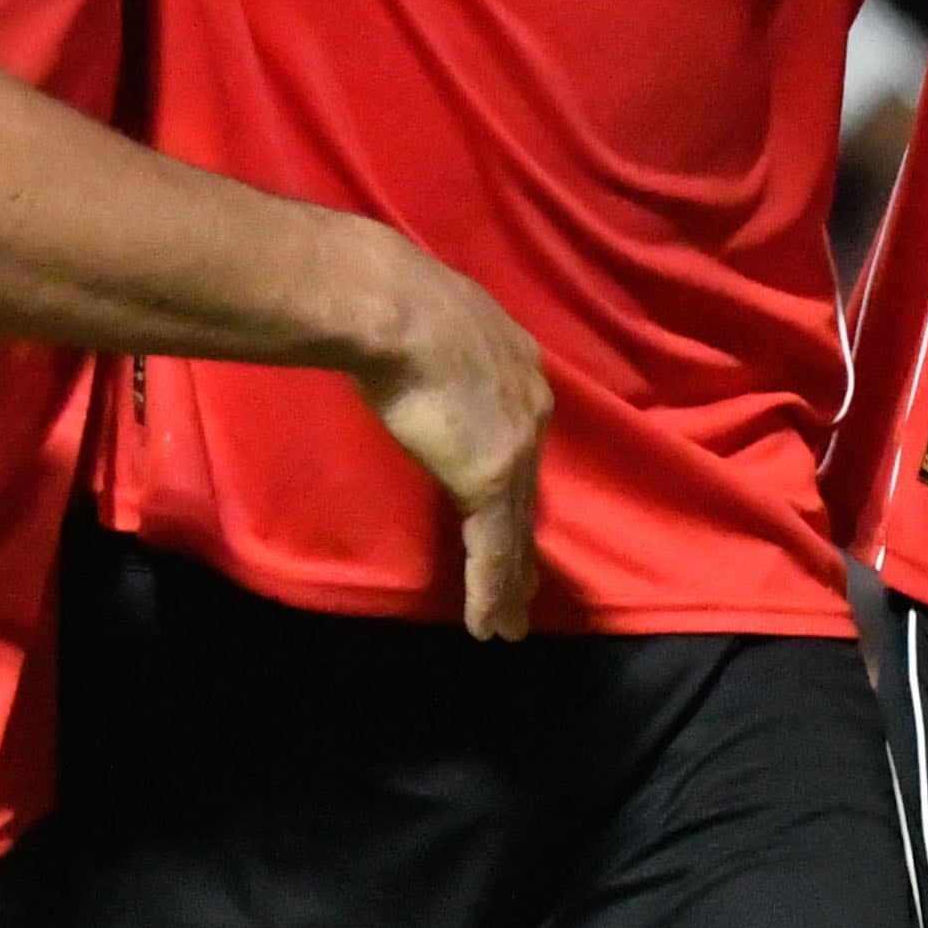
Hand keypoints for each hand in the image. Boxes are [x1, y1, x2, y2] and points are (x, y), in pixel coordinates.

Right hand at [345, 237, 553, 639]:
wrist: (397, 308)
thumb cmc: (399, 301)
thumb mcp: (437, 321)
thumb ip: (441, 347)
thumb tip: (413, 345)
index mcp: (518, 369)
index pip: (519, 442)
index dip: (516, 484)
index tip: (511, 511)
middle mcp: (530, 411)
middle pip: (528, 493)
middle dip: (524, 542)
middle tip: (525, 586)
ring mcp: (514, 452)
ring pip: (515, 533)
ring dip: (511, 585)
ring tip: (510, 624)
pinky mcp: (489, 484)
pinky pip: (492, 552)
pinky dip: (489, 592)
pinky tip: (489, 626)